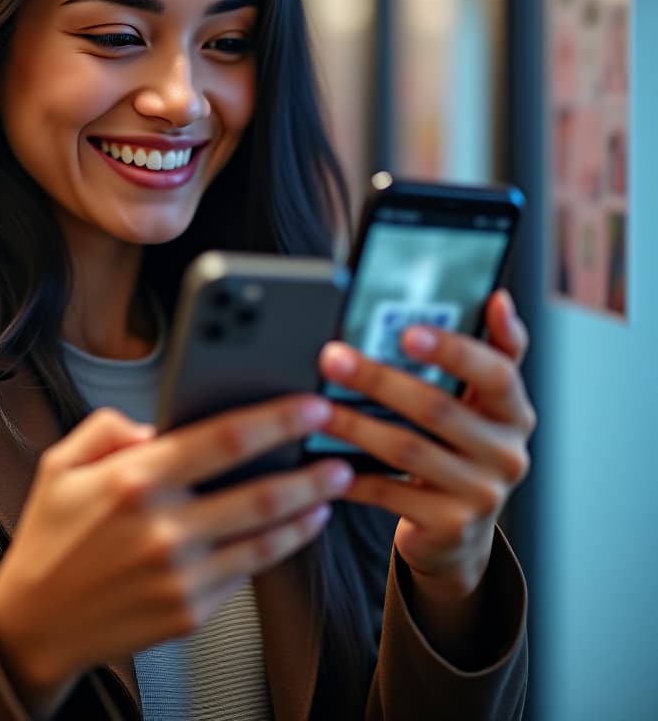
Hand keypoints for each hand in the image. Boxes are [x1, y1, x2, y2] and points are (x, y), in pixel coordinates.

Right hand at [0, 396, 351, 700]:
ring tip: (332, 487)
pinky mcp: (190, 610)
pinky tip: (296, 527)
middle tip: (340, 451)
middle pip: (260, 491)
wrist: (33, 623)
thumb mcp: (59, 464)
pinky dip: (281, 545)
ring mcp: (180, 574)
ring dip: (307, 508)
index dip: (275, 419)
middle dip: (311, 469)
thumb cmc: (49, 538)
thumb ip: (110, 427)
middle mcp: (163, 527)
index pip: (223, 439)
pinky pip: (249, 571)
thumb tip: (160, 425)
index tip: (307, 405)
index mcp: (134, 480)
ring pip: (265, 535)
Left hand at [317, 290, 534, 600]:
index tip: (408, 330)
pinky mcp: (450, 526)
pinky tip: (323, 460)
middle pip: (437, 409)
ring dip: (355, 425)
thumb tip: (498, 299)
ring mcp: (481, 494)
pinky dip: (353, 476)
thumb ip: (491, 351)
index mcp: (514, 412)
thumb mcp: (482, 402)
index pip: (496, 373)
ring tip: (315, 408)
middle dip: (378, 379)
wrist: (458, 530)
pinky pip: (391, 494)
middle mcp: (506, 453)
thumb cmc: (460, 445)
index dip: (455, 351)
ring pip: (408, 450)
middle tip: (333, 358)